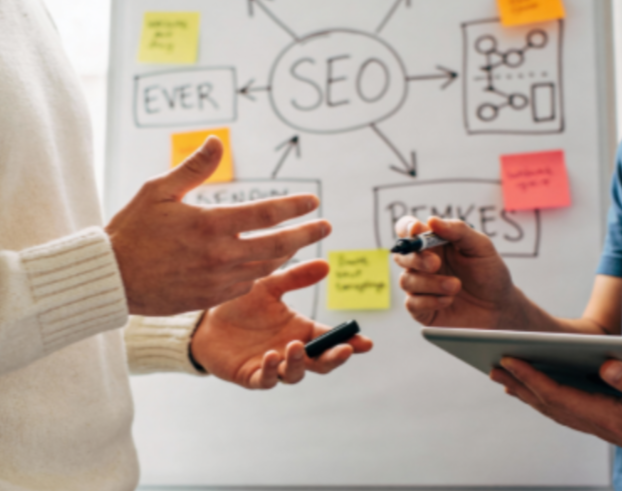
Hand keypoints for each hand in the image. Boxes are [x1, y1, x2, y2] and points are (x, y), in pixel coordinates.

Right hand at [106, 136, 330, 315]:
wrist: (112, 278)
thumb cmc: (133, 230)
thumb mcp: (158, 190)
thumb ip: (193, 167)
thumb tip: (218, 141)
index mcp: (211, 223)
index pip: (267, 213)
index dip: (295, 206)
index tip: (314, 201)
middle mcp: (221, 254)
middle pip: (279, 245)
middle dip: (307, 234)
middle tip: (326, 226)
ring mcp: (218, 280)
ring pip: (266, 267)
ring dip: (286, 254)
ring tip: (298, 242)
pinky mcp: (211, 297)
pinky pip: (247, 285)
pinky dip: (261, 272)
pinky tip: (264, 263)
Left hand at [190, 260, 372, 388]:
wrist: (205, 319)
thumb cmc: (240, 303)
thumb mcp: (269, 285)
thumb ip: (296, 277)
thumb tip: (326, 263)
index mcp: (301, 329)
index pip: (330, 339)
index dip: (350, 342)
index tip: (366, 342)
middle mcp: (290, 350)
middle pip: (321, 363)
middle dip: (335, 358)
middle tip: (345, 350)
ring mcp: (272, 365)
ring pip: (295, 373)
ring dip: (300, 362)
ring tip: (296, 345)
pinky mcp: (250, 375)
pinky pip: (265, 379)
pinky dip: (270, 370)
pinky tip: (271, 356)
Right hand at [393, 216, 517, 327]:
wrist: (499, 306)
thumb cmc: (489, 273)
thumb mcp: (481, 246)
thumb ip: (458, 230)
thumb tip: (431, 220)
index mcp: (433, 244)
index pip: (408, 230)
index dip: (406, 228)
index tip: (417, 230)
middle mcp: (422, 263)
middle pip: (401, 256)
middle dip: (416, 259)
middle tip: (436, 264)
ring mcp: (420, 286)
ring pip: (406, 281)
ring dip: (431, 283)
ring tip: (456, 286)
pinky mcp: (421, 309)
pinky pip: (411, 304)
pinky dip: (430, 301)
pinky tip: (448, 300)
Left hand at [491, 358, 621, 445]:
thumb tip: (606, 367)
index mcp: (609, 418)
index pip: (556, 395)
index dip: (530, 376)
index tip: (508, 360)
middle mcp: (600, 426)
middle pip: (548, 404)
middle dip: (518, 384)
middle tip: (493, 370)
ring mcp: (601, 428)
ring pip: (554, 410)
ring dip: (527, 393)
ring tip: (504, 380)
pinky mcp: (605, 426)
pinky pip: (565, 412)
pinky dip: (546, 400)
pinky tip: (536, 394)